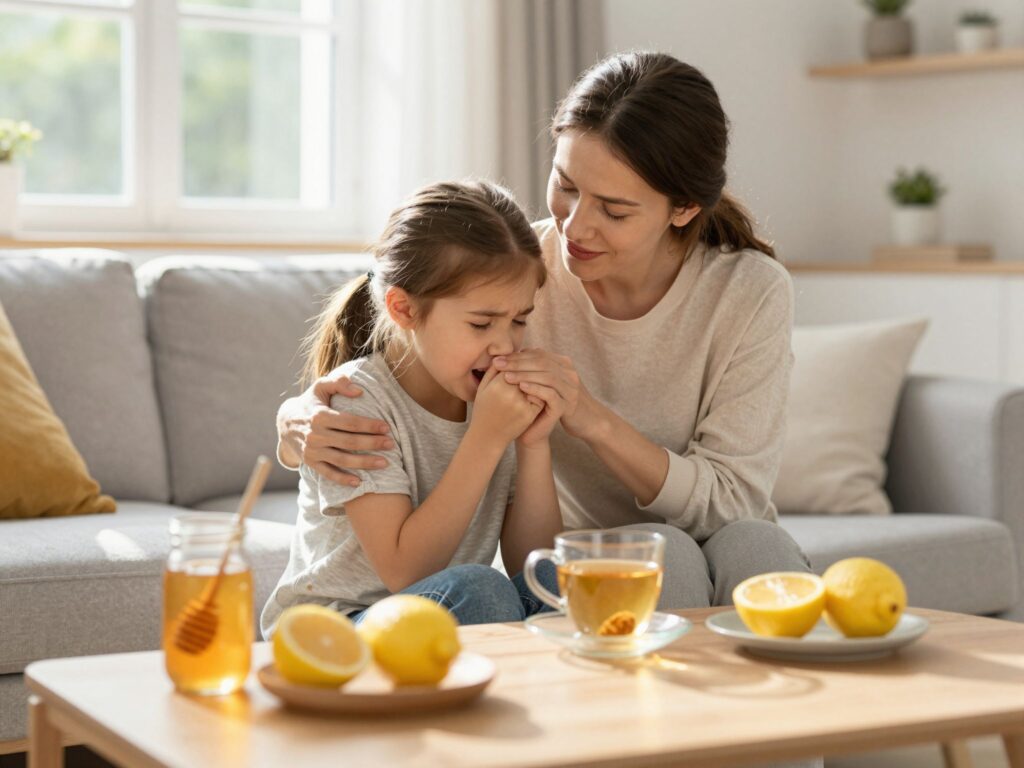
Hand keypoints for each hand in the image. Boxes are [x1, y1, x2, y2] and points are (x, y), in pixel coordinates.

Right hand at [279, 370, 394, 486]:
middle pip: (349, 442)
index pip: (350, 422)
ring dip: (364, 463)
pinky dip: (343, 479)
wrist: (285, 422)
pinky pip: (328, 473)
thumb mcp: (320, 386)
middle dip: (372, 443)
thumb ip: (339, 383)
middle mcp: (315, 435)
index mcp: (320, 416)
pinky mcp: (310, 462)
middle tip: (391, 444)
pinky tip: (359, 482)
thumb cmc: (311, 402)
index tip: (387, 427)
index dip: (370, 425)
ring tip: (384, 463)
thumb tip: (359, 391)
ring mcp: (312, 450)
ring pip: (342, 459)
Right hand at [469, 366, 542, 446]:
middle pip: (526, 374)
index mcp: (497, 384)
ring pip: (535, 384)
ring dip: (537, 381)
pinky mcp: (529, 414)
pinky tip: (538, 392)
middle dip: (529, 370)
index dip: (518, 362)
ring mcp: (521, 405)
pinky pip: (539, 398)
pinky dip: (540, 394)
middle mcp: (510, 394)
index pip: (514, 365)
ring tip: (537, 378)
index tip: (520, 361)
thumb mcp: (483, 388)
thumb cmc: (484, 409)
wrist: (487, 437)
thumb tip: (505, 353)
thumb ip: (493, 370)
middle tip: (534, 366)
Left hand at [493, 349, 598, 440]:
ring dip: (524, 374)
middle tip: (497, 364)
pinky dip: (535, 388)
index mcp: (564, 365)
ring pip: (546, 376)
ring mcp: (570, 389)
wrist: (582, 423)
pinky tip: (521, 387)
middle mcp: (569, 374)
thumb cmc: (556, 402)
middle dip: (517, 363)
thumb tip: (519, 351)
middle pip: (541, 362)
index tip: (498, 358)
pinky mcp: (568, 405)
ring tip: (505, 376)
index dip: (517, 356)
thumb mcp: (547, 383)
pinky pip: (551, 394)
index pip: (538, 354)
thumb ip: (537, 368)